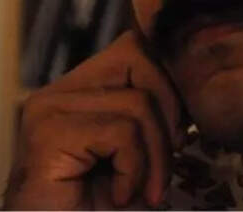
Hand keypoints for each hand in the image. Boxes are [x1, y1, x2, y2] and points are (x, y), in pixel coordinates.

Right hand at [4, 29, 185, 209]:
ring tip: (141, 192)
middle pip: (141, 60)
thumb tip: (193, 85)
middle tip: (162, 167)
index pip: (136, 46)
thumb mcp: (134, 153)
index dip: (169, 83)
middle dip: (168, 115)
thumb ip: (152, 116)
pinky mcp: (49, 134)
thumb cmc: (95, 207)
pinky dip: (133, 171)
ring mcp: (49, 110)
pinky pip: (121, 133)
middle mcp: (58, 92)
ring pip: (138, 103)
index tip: (178, 133)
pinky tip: (119, 195)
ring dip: (154, 158)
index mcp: (77, 90)